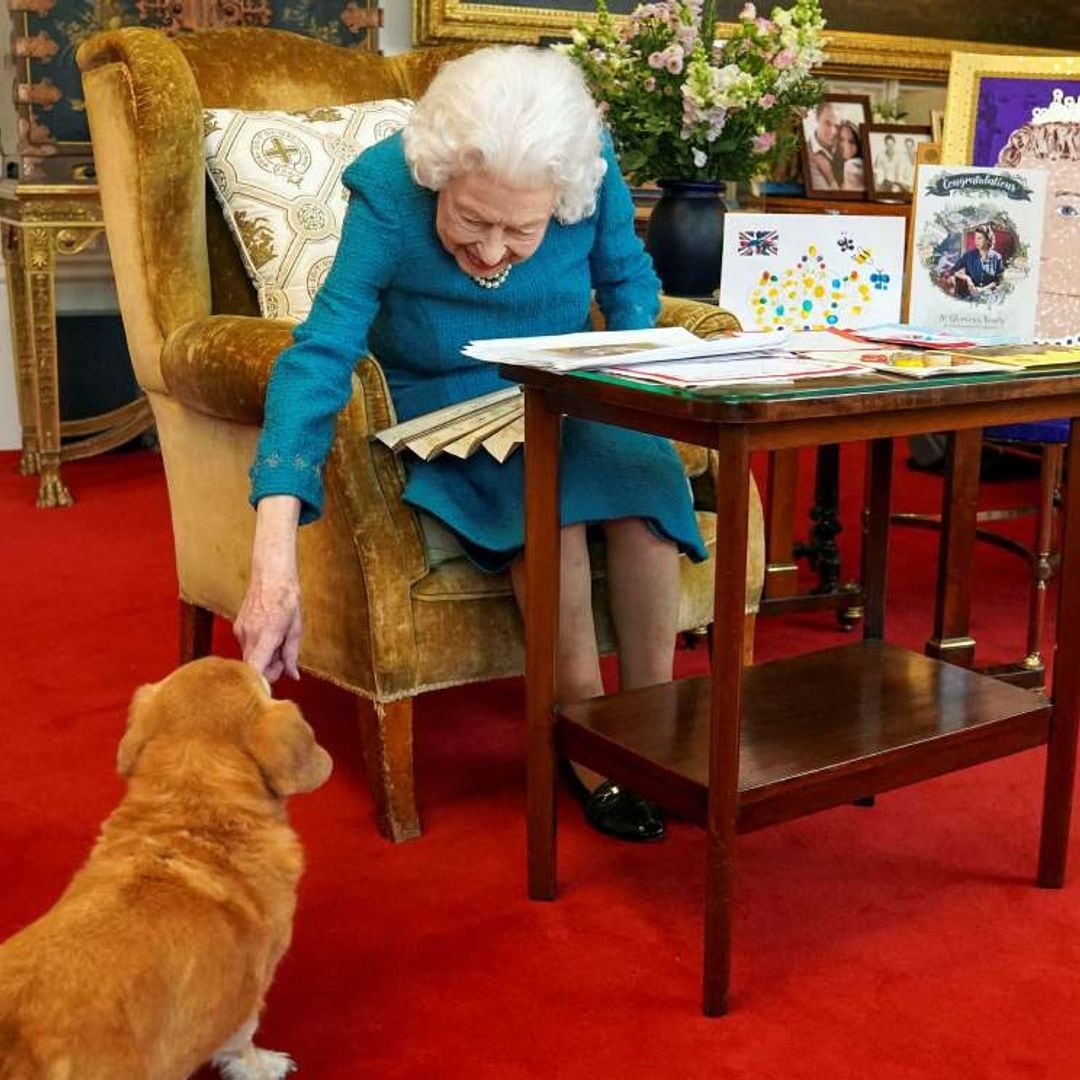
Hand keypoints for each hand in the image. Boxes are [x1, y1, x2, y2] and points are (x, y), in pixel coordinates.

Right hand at [234, 495, 301, 681]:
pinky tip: (269, 635)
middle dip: (269, 670)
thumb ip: (291, 655)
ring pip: (251, 657)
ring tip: (279, 642)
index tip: (270, 690)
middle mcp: (249, 635)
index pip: (255, 670)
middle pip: (253, 667)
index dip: (261, 684)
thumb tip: (292, 676)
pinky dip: (259, 647)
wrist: (271, 574)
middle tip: (284, 660)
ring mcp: (241, 631)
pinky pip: (248, 646)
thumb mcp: (296, 628)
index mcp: (266, 636)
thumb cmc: (287, 598)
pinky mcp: (237, 627)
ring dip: (264, 657)